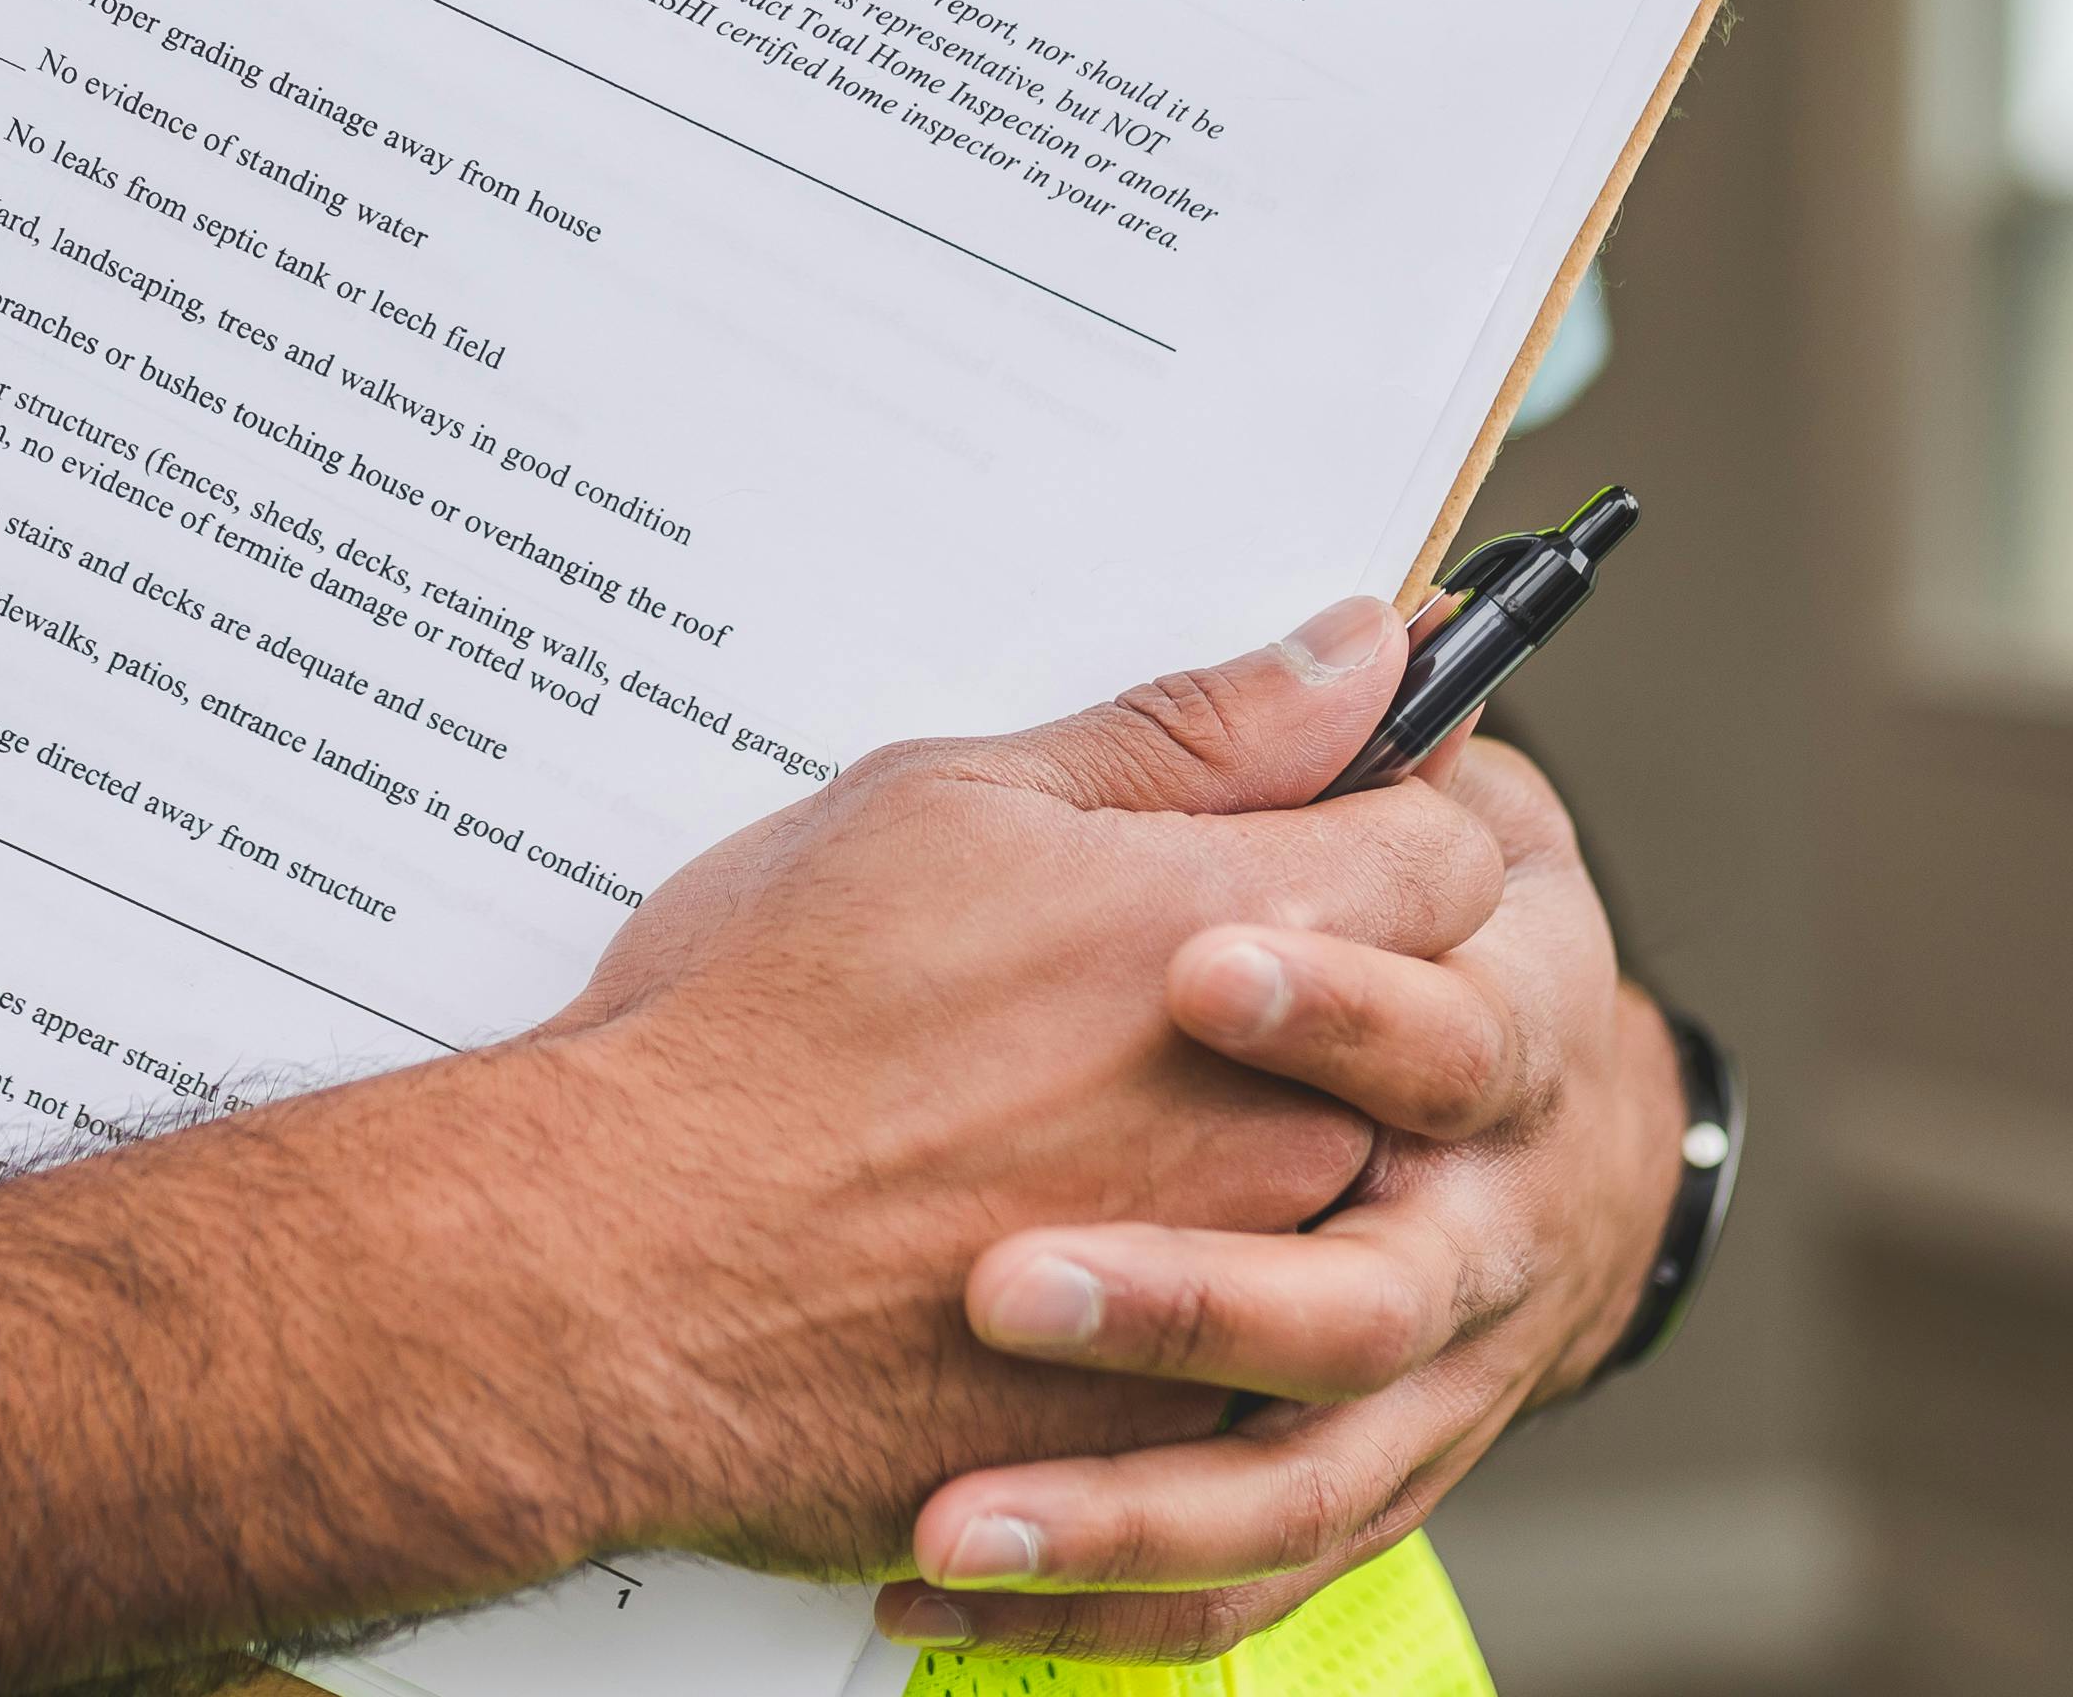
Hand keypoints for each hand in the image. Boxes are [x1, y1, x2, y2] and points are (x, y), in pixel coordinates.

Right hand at [508, 600, 1510, 1576]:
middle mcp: (1284, 1115)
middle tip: (1145, 982)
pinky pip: (1249, 1351)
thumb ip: (1189, 734)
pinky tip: (1045, 1248)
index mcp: (1246, 933)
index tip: (1287, 824)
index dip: (1370, 821)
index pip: (1452, 855)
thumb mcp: (948, 806)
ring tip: (1068, 1122)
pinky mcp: (1176, 1423)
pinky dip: (1177, 1296)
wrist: (620, 1282)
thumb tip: (1363, 648)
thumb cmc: (756, 1028)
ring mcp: (1239, 1282)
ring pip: (1334, 1191)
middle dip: (1318, 991)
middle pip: (1417, 1028)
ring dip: (1245, 1146)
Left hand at [867, 735, 1685, 1663]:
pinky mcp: (1357, 1482)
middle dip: (1192, 1296)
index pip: (1444, 1024)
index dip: (1330, 997)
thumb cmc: (1410, 959)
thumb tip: (1366, 619)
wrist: (1548, 1168)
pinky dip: (1105, 1605)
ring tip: (958, 1513)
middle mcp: (1472, 1236)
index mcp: (1492, 1039)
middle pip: (1371, 1298)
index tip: (1191, 974)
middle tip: (1011, 1287)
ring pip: (1298, 1487)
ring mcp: (1424, 1385)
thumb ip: (1290, 759)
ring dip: (1119, 1507)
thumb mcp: (1320, 830)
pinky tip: (939, 1586)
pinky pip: (1248, 1584)